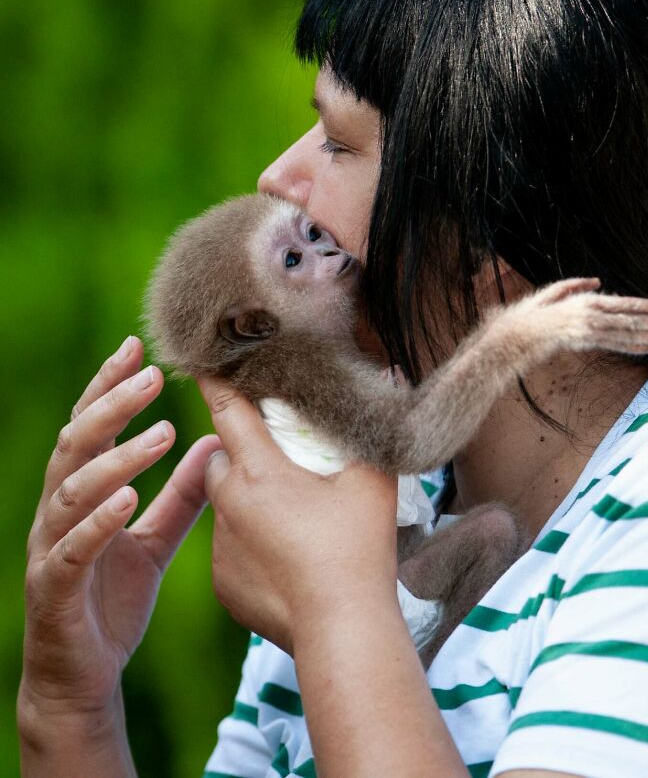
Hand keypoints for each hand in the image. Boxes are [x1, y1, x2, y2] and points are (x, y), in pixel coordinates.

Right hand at [20, 337, 220, 733]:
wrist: (81, 679)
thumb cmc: (112, 601)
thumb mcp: (155, 541)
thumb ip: (180, 496)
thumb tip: (215, 447)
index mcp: (83, 494)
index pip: (91, 428)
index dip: (110, 387)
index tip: (138, 349)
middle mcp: (60, 512)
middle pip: (76, 443)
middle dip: (111, 405)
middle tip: (151, 376)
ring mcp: (50, 548)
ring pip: (72, 489)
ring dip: (116, 458)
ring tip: (161, 434)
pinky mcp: (53, 589)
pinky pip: (71, 550)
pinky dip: (98, 522)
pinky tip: (128, 499)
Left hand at [198, 378, 398, 653]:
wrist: (341, 630)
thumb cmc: (359, 548)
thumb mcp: (374, 481)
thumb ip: (373, 428)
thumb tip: (389, 374)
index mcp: (260, 472)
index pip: (226, 410)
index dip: (216, 381)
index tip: (204, 357)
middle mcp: (229, 505)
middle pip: (220, 460)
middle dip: (240, 453)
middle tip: (279, 465)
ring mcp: (222, 547)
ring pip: (224, 507)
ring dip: (246, 502)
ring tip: (290, 519)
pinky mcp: (223, 585)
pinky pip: (228, 550)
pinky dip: (248, 545)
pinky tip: (284, 558)